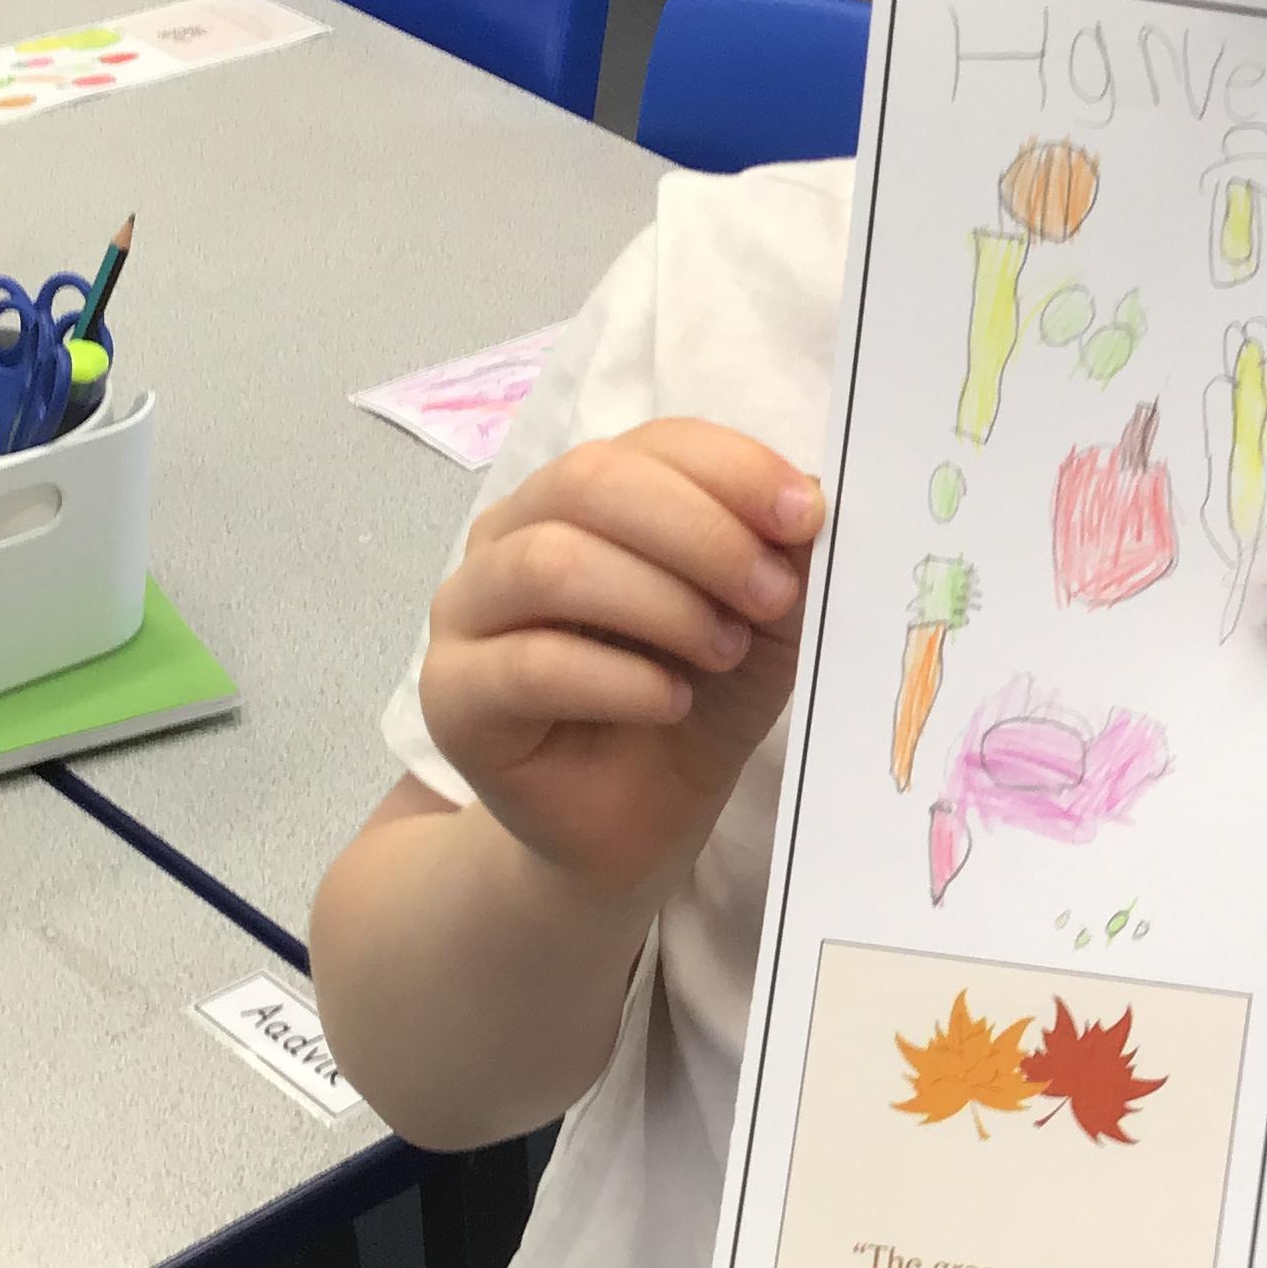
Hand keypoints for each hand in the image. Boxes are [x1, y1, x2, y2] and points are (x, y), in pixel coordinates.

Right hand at [418, 420, 824, 902]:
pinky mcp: (453, 697)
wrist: (635, 824)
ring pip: (550, 564)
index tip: (806, 516)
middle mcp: (511, 535)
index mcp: (585, 497)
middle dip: (701, 532)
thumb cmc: (691, 705)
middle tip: (770, 596)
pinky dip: (620, 680)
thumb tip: (814, 495)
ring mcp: (468, 613)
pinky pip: (530, 664)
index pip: (652, 443)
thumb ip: (780, 559)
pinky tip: (671, 701)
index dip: (733, 469)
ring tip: (723, 652)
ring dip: (661, 603)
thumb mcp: (763, 626)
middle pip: (590, 483)